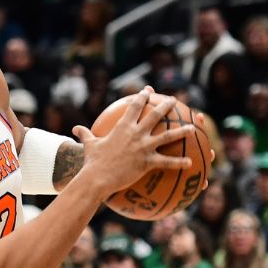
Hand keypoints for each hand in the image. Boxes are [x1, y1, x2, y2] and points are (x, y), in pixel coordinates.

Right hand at [71, 90, 195, 199]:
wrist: (97, 177)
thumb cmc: (92, 162)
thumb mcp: (89, 145)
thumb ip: (85, 134)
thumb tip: (75, 128)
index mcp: (123, 127)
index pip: (134, 106)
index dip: (142, 97)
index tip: (148, 90)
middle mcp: (136, 134)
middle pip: (155, 116)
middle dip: (166, 106)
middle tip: (174, 100)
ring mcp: (143, 147)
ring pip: (167, 136)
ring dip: (181, 131)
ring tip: (192, 128)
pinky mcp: (147, 162)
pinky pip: (167, 162)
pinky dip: (179, 163)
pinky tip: (190, 163)